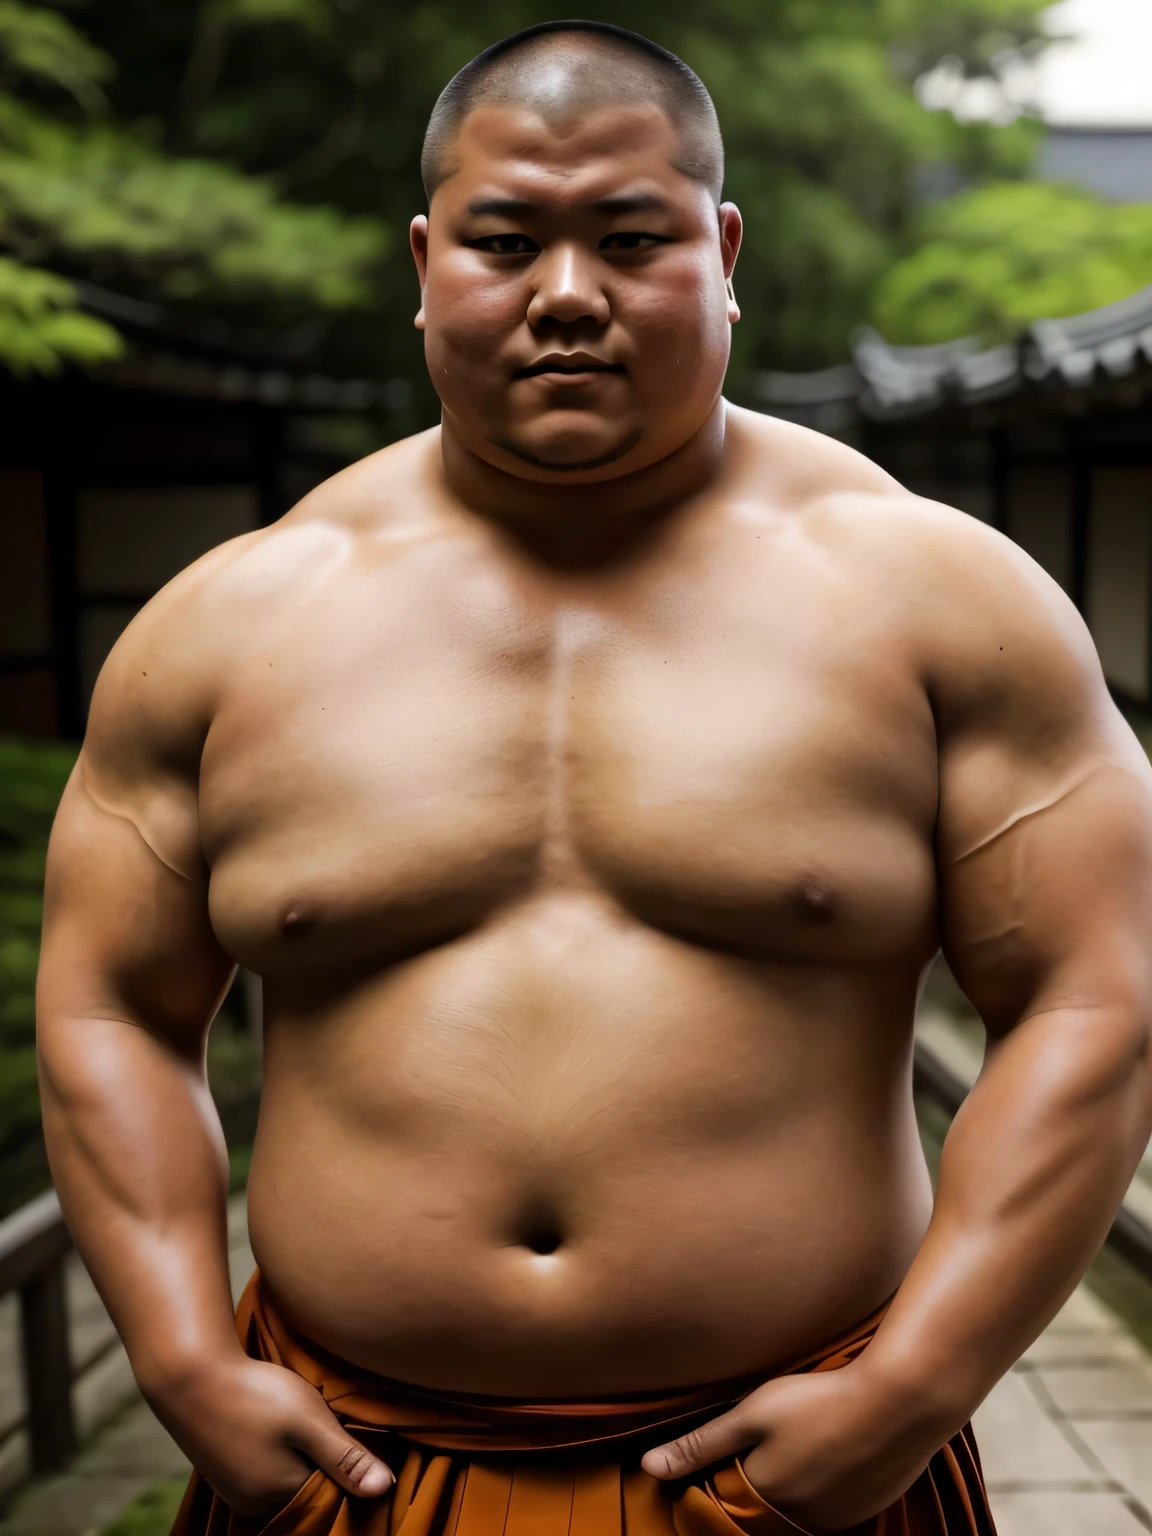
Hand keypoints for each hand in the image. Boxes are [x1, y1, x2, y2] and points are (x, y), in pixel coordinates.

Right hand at [146, 1350, 393, 1516]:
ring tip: (295, 1418)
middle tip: (320, 1417)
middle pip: (306, 1485)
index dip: (345, 1461)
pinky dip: (274, 1450)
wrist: (189, 1375)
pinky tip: (272, 1423)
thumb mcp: (308, 1420)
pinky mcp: (222, 1468)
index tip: (346, 1429)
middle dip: (319, 1458)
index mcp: (282, 1494)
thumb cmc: (254, 1394)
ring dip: (296, 1452)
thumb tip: (384, 1490)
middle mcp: (257, 1502)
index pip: (331, 1491)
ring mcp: (235, 1487)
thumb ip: (346, 1457)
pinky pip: (261, 1468)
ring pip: (283, 1475)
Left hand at [641, 1360, 949, 1530]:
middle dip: (758, 1476)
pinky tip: (834, 1447)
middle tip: (775, 1434)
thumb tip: (648, 1468)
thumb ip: (700, 1444)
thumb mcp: (752, 1413)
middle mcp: (799, 1520)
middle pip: (763, 1504)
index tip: (727, 1443)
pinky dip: (825, 1482)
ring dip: (795, 1480)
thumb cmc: (820, 1400)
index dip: (723, 1467)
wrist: (901, 1403)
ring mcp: (836, 1519)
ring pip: (798, 1506)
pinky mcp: (865, 1510)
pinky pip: (831, 1504)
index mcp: (765, 1497)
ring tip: (807, 1437)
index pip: (727, 1496)